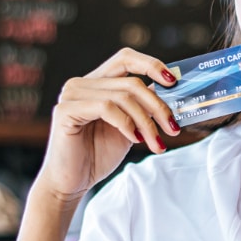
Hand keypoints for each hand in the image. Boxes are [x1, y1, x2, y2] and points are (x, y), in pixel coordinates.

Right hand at [34, 49, 181, 204]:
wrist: (72, 182)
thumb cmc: (97, 155)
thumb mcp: (130, 126)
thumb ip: (143, 107)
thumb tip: (171, 91)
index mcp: (96, 82)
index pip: (126, 58)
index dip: (152, 65)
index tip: (174, 81)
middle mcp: (82, 83)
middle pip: (131, 81)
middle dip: (158, 106)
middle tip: (173, 128)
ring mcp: (72, 94)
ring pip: (123, 97)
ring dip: (146, 122)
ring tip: (157, 143)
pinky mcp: (66, 110)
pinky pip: (107, 108)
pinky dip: (127, 123)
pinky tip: (134, 139)